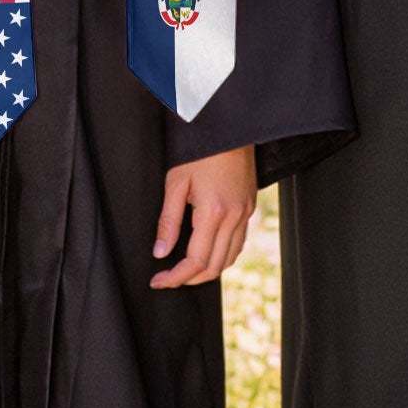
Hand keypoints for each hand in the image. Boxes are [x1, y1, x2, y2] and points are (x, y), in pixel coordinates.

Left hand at [149, 144, 256, 288]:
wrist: (230, 127)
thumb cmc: (201, 150)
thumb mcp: (176, 182)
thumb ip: (168, 221)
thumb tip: (160, 252)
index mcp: (213, 212)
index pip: (195, 261)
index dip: (175, 277)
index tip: (158, 281)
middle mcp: (234, 216)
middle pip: (214, 266)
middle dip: (190, 279)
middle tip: (168, 278)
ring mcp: (245, 212)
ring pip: (230, 257)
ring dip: (208, 270)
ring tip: (186, 270)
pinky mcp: (250, 206)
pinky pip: (239, 242)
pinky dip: (223, 255)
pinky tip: (208, 251)